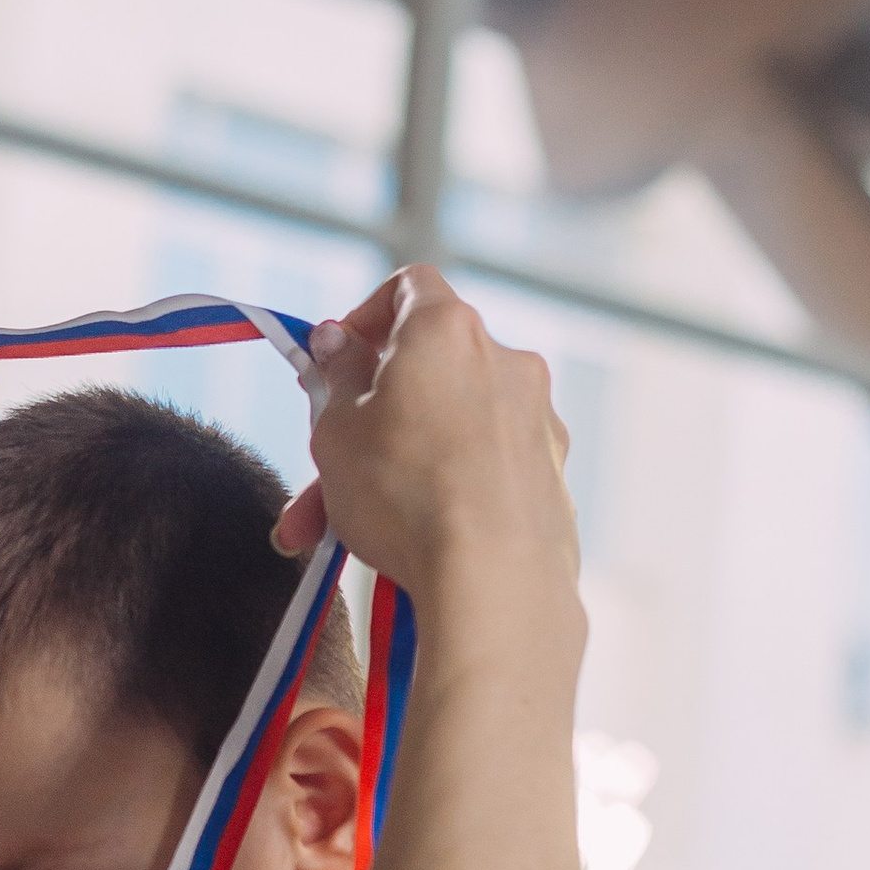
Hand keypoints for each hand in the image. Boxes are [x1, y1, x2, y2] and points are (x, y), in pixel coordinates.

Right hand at [272, 268, 575, 626]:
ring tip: (344, 531)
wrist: (494, 582)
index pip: (407, 287)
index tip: (333, 363)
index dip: (363, 318)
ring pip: (448, 431)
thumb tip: (339, 343)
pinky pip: (482, 471)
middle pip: (423, 373)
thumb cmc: (405, 494)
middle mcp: (506, 361)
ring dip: (395, 468)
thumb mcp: (335, 429)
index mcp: (447, 330)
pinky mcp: (553, 478)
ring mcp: (538, 421)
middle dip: (364, 420)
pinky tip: (413, 544)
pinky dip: (445, 493)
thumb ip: (334, 376)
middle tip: (316, 472)